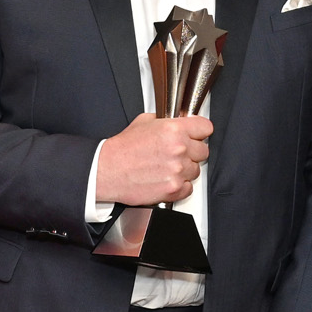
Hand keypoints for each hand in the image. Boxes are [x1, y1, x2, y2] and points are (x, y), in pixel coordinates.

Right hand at [96, 109, 212, 204]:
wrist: (106, 170)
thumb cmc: (122, 149)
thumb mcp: (143, 122)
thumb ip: (165, 121)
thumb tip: (177, 122)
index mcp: (173, 130)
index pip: (205, 128)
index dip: (200, 132)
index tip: (197, 135)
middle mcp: (179, 149)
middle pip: (203, 151)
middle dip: (192, 152)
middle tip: (177, 154)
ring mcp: (177, 171)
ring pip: (196, 171)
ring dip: (185, 170)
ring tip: (167, 168)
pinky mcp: (173, 189)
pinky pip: (188, 188)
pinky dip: (179, 186)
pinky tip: (165, 179)